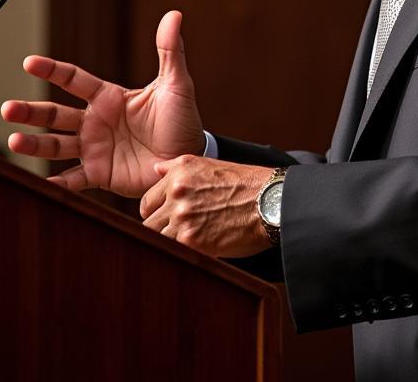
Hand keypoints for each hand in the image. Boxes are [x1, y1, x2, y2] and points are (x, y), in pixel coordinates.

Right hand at [1, 10, 204, 196]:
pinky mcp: (99, 174)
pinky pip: (73, 179)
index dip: (52, 71)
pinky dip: (56, 183)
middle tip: (7, 109)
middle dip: (31, 111)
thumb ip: (170, 51)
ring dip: (34, 144)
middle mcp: (95, 122)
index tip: (29, 63)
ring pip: (56, 145)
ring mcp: (94, 148)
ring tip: (13, 142)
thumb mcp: (176, 83)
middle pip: (55, 114)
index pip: (74, 80)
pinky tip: (39, 182)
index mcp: (109, 97)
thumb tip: (174, 15)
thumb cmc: (183, 119)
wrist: (188, 156)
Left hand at [140, 156, 273, 258]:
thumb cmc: (245, 184)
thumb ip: (176, 167)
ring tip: (188, 245)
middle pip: (148, 224)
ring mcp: (182, 217)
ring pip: (157, 240)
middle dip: (161, 231)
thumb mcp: (210, 164)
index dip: (156, 214)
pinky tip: (195, 251)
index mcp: (179, 174)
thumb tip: (155, 170)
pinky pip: (173, 253)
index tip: (167, 220)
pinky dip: (181, 254)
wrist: (270, 201)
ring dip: (170, 244)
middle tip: (178, 236)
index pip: (147, 203)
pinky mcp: (191, 241)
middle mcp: (177, 193)